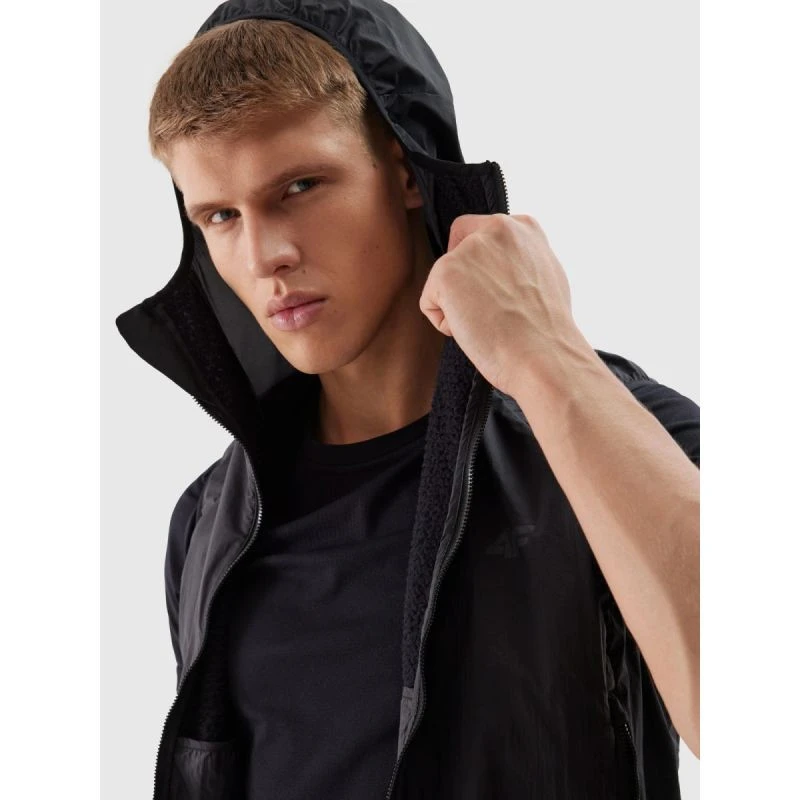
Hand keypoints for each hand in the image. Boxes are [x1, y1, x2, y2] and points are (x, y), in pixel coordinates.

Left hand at [418, 213, 589, 397]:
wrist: (543, 356)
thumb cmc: (546, 332)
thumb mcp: (545, 276)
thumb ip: (519, 261)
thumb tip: (497, 268)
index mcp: (523, 227)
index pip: (479, 234)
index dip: (479, 268)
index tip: (496, 295)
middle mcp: (496, 229)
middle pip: (455, 252)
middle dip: (463, 283)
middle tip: (490, 312)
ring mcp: (470, 249)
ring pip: (443, 281)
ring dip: (459, 307)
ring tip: (489, 324)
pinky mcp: (446, 272)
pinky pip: (430, 303)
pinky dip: (447, 325)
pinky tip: (476, 331)